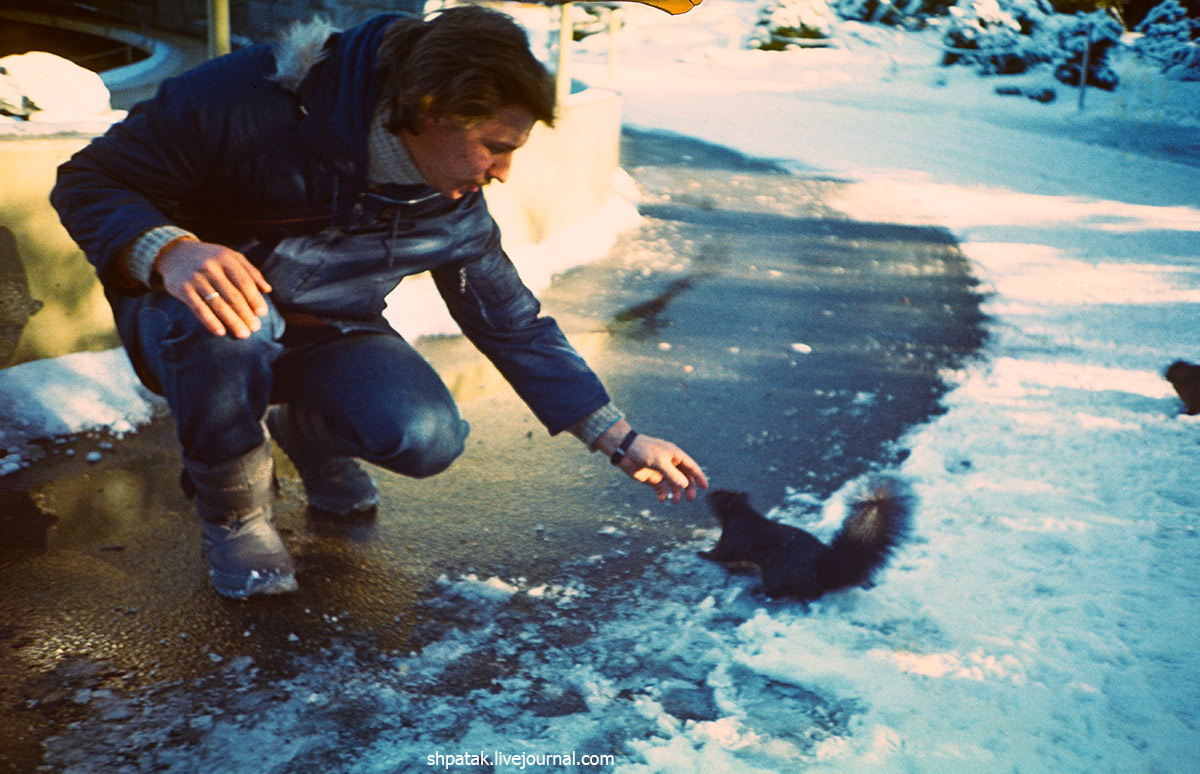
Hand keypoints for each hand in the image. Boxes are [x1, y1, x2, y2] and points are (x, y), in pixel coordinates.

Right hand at [155, 238, 271, 337]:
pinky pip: (198, 308)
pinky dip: (210, 321)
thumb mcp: (231, 257)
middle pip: (232, 295)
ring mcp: (196, 278)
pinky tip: (221, 332)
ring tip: (243, 334)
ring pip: (217, 304)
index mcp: (226, 258)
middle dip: (245, 314)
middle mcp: (211, 267)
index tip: (262, 313)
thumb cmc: (210, 258)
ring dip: (232, 321)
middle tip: (255, 328)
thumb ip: (251, 272)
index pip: (244, 282)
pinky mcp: (183, 289)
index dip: (254, 299)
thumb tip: (268, 290)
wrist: (174, 253)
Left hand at [598, 421, 708, 502]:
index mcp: (675, 455)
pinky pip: (661, 489)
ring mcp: (661, 471)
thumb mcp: (659, 461)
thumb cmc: (643, 450)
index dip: (699, 476)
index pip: (691, 466)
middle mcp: (670, 464)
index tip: (705, 487)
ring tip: (675, 502)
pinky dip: (663, 495)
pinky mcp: (652, 478)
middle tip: (690, 499)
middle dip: (689, 488)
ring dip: (676, 493)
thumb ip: (672, 474)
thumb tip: (685, 485)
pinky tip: (662, 499)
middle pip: (684, 478)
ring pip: (674, 485)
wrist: (624, 450)